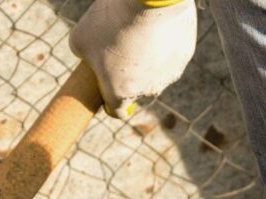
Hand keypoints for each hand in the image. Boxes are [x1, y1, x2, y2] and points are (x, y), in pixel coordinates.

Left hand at [70, 0, 196, 118]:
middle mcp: (147, 89)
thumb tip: (90, 58)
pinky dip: (163, 42)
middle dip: (128, 73)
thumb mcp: (80, 38)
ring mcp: (169, 73)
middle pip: (136, 87)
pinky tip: (156, 24)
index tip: (107, 94)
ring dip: (148, 59)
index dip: (110, 103)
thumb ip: (82, 56)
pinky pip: (171, 53)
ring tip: (138, 31)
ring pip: (156, 71)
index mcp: (120, 92)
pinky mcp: (185, 54)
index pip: (116, 111)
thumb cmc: (110, 20)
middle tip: (120, 47)